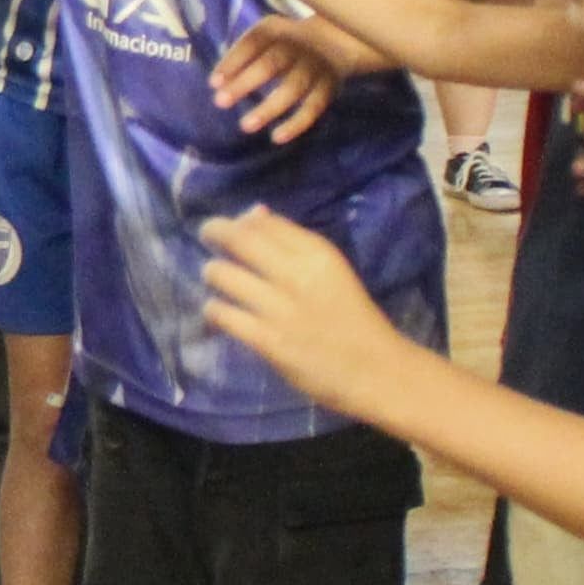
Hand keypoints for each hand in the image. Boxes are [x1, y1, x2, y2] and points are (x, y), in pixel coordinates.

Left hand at [195, 204, 411, 407]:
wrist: (376, 370)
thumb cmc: (354, 319)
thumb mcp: (332, 271)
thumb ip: (294, 244)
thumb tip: (253, 213)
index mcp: (318, 253)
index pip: (264, 222)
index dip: (240, 220)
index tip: (231, 227)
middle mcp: (297, 275)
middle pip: (238, 239)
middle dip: (214, 232)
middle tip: (207, 236)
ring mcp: (280, 309)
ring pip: (222, 274)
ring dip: (212, 273)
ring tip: (215, 280)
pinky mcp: (268, 341)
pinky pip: (223, 315)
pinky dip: (214, 311)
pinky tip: (218, 314)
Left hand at [211, 18, 341, 144]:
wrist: (337, 40)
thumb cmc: (287, 41)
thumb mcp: (266, 34)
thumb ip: (243, 54)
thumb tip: (217, 85)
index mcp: (276, 31)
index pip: (252, 43)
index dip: (233, 61)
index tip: (214, 83)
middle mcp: (297, 46)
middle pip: (271, 64)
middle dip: (245, 83)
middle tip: (220, 102)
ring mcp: (314, 67)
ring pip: (293, 88)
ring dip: (269, 108)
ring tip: (245, 126)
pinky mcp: (328, 87)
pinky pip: (314, 107)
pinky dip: (297, 123)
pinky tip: (277, 137)